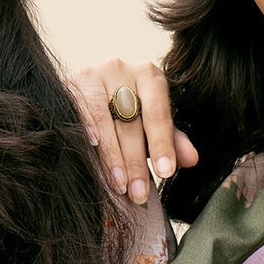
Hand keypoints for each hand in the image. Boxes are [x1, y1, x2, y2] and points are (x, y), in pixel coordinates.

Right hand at [69, 58, 198, 203]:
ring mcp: (94, 74)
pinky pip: (79, 110)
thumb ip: (171, 139)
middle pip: (130, 121)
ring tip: (119, 185)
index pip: (157, 113)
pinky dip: (86, 128)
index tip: (166, 173)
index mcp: (149, 76)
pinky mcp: (71, 83)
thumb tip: (191, 159)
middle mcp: (122, 69)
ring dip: (112, 155)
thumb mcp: (153, 123)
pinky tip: (92, 148)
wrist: (92, 87)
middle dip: (136, 162)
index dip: (162, 143)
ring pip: (104, 119)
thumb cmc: (128, 110)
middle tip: (139, 193)